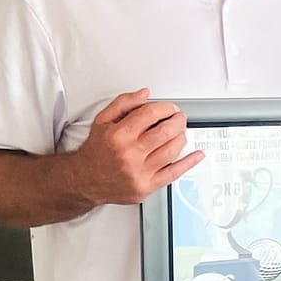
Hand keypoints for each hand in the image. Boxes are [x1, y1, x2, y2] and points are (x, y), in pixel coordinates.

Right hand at [72, 88, 201, 205]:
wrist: (84, 180)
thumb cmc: (96, 150)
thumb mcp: (102, 120)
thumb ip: (124, 104)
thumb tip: (144, 94)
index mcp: (119, 135)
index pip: (151, 114)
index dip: (165, 108)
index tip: (170, 108)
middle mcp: (129, 153)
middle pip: (165, 132)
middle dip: (178, 121)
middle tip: (179, 118)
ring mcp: (139, 171)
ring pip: (172, 150)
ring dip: (182, 137)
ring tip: (180, 132)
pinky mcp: (146, 186)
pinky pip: (173, 173)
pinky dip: (189, 163)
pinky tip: (197, 155)